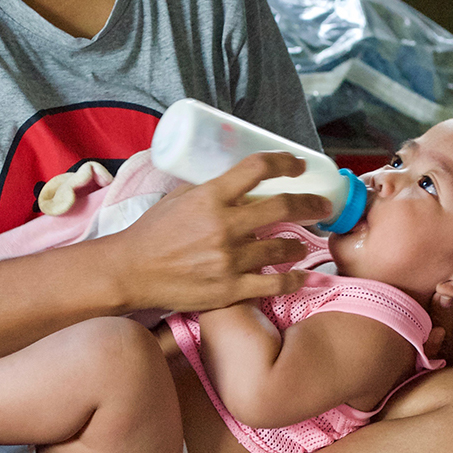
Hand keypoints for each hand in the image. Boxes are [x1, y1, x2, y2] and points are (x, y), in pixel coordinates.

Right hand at [110, 152, 331, 311]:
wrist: (130, 272)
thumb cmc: (150, 234)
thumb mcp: (177, 198)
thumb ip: (209, 190)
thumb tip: (235, 183)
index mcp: (211, 196)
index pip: (259, 168)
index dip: (286, 162)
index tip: (299, 165)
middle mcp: (225, 226)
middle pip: (284, 207)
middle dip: (312, 204)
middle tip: (323, 205)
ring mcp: (230, 260)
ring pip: (282, 248)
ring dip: (298, 244)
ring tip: (300, 244)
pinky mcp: (230, 289)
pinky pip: (274, 284)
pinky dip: (293, 279)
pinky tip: (300, 276)